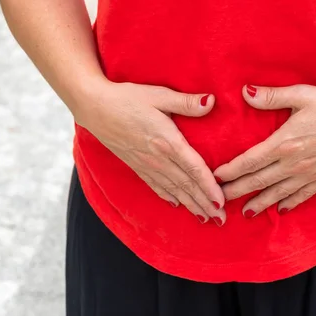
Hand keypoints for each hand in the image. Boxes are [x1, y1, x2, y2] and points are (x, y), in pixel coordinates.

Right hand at [77, 81, 225, 224]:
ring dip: (191, 206)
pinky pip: (156, 186)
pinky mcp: (136, 165)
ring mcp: (146, 164)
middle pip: (187, 185)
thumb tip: (212, 102)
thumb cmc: (127, 98)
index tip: (222, 202)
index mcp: (167, 141)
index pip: (194, 168)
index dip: (209, 187)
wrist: (94, 107)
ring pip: (173, 190)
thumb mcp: (158, 95)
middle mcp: (158, 158)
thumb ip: (186, 102)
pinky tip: (177, 205)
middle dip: (205, 204)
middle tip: (221, 220)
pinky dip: (169, 197)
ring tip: (205, 219)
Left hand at [214, 84, 315, 216]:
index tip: (215, 177)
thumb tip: (245, 92)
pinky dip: (289, 204)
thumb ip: (271, 97)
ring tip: (245, 213)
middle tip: (219, 200)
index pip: (249, 161)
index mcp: (284, 143)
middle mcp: (294, 163)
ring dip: (259, 203)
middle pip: (258, 181)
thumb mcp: (301, 95)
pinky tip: (280, 210)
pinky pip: (302, 196)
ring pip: (277, 193)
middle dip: (237, 191)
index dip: (230, 171)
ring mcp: (309, 174)